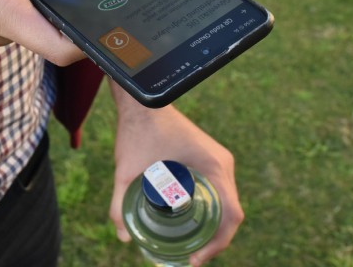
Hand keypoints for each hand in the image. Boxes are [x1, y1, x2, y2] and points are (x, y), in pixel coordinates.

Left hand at [108, 84, 243, 265]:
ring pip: (227, 204)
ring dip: (215, 228)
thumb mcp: (126, 170)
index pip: (232, 215)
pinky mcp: (210, 160)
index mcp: (215, 167)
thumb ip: (120, 204)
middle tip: (191, 259)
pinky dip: (212, 212)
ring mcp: (219, 161)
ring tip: (192, 248)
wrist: (142, 101)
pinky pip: (219, 192)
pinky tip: (193, 224)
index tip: (195, 260)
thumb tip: (122, 237)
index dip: (218, 244)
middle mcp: (223, 165)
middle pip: (231, 213)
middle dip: (215, 241)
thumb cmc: (137, 131)